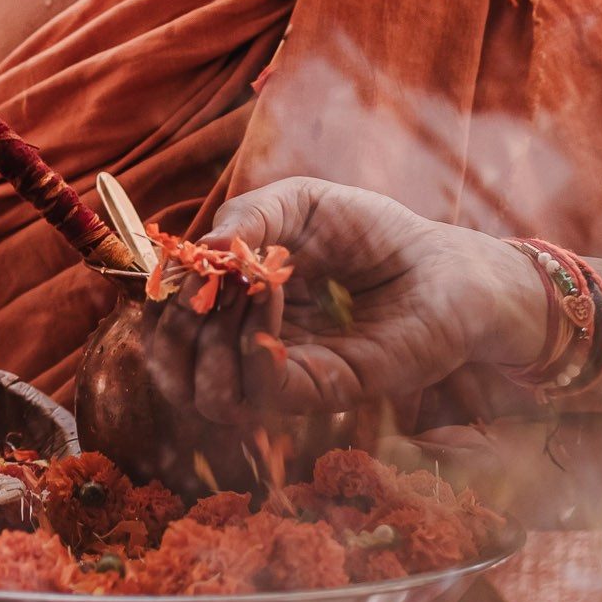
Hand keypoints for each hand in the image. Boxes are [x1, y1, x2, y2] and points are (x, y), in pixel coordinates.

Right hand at [141, 179, 547, 427]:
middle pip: (175, 377)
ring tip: (244, 286)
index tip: (175, 265)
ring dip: (209, 340)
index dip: (157, 306)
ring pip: (210, 397)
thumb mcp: (299, 204)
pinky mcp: (326, 391)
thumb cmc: (373, 233)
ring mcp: (287, 377)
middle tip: (199, 283)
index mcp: (234, 311)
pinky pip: (266, 392)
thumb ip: (247, 218)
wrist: (445, 262)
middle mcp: (251, 352)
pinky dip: (253, 346)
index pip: (167, 335)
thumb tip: (198, 252)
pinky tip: (271, 297)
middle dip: (171, 329)